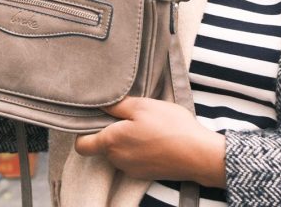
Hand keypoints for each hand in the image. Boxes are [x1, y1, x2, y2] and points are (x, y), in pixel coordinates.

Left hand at [73, 97, 225, 187]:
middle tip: (129, 116)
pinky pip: (134, 160)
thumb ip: (116, 105)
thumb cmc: (170, 127)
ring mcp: (131, 170)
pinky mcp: (145, 175)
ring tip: (146, 127)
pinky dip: (140, 150)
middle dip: (111, 132)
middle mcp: (117, 160)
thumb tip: (100, 105)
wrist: (198, 154)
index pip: (82, 145)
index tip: (96, 119)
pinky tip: (156, 139)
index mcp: (111, 142)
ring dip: (127, 141)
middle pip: (102, 147)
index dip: (83, 132)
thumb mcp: (143, 106)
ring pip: (119, 153)